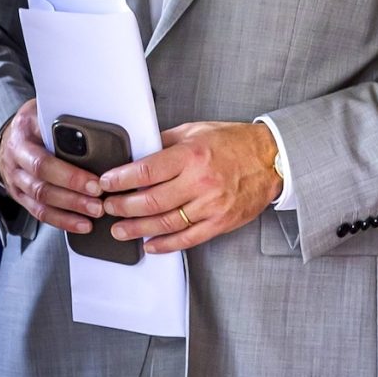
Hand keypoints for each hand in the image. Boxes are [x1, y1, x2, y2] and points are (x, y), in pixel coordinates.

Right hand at [0, 100, 105, 236]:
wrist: (10, 134)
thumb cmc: (37, 121)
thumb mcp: (45, 109)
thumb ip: (65, 119)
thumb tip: (99, 124)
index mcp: (23, 135)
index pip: (44, 161)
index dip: (70, 176)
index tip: (96, 182)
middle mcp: (15, 159)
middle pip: (42, 185)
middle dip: (73, 197)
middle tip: (99, 202)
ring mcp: (15, 180)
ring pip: (41, 201)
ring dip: (70, 212)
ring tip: (95, 214)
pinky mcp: (19, 195)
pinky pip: (39, 212)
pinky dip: (62, 221)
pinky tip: (82, 224)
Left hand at [97, 121, 283, 252]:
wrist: (271, 159)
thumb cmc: (234, 143)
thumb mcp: (195, 131)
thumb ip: (164, 143)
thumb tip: (136, 153)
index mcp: (191, 155)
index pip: (145, 171)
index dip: (120, 179)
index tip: (106, 183)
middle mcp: (200, 182)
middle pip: (150, 201)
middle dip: (122, 206)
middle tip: (108, 207)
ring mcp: (211, 205)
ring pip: (165, 223)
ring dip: (137, 229)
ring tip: (120, 230)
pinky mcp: (220, 222)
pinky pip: (188, 238)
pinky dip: (166, 245)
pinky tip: (150, 245)